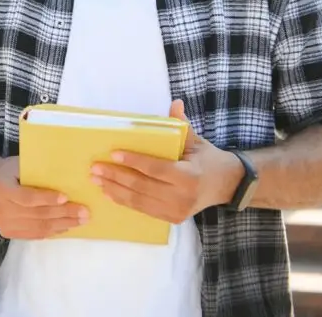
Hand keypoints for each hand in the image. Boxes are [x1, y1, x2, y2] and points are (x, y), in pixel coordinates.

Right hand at [0, 156, 88, 239]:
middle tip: (84, 212)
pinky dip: (53, 231)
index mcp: (2, 188)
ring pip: (39, 228)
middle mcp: (1, 209)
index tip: (66, 196)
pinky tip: (66, 226)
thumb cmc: (9, 171)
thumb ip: (37, 170)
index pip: (27, 197)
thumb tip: (66, 174)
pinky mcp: (9, 232)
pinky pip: (35, 234)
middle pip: (37, 214)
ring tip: (81, 221)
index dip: (47, 198)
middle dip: (63, 214)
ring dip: (63, 225)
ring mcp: (4, 223)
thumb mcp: (18, 164)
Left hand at [90, 100, 243, 223]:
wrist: (226, 185)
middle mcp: (183, 196)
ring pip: (140, 201)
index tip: (113, 154)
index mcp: (189, 175)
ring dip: (115, 190)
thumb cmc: (208, 159)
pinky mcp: (172, 219)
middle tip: (95, 168)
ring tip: (97, 180)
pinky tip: (109, 193)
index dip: (134, 162)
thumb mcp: (196, 141)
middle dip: (116, 177)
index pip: (155, 168)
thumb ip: (182, 124)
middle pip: (143, 186)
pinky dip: (125, 201)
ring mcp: (177, 211)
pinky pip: (143, 210)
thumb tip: (175, 103)